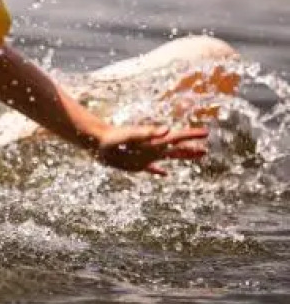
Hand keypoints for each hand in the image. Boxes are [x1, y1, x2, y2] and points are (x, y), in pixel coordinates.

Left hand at [93, 124, 208, 175]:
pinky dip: (159, 171)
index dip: (191, 135)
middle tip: (206, 150)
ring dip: (182, 158)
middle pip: (176, 149)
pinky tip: (165, 174)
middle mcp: (153, 148)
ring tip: (193, 157)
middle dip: (191, 149)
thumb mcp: (129, 135)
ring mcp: (146, 157)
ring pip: (168, 158)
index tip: (205, 132)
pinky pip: (151, 169)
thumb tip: (166, 129)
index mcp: (154, 141)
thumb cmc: (112, 138)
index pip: (177, 137)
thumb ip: (146, 133)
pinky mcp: (137, 165)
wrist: (97, 143)